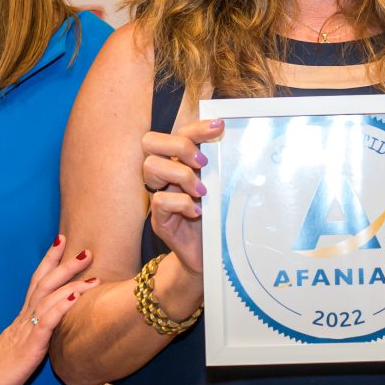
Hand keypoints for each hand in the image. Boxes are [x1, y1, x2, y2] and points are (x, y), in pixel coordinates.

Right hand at [0, 236, 95, 384]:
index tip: (61, 240)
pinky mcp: (30, 346)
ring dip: (72, 284)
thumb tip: (49, 328)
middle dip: (66, 265)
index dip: (49, 260)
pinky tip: (74, 298)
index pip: (37, 282)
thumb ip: (34, 333)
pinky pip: (46, 323)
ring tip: (92, 275)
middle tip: (86, 251)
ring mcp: (26, 330)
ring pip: (48, 299)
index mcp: (22, 318)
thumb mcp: (21, 346)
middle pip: (45, 283)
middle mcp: (24, 319)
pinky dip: (61, 308)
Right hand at [140, 118, 222, 276]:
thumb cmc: (215, 219)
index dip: (194, 127)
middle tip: (203, 163)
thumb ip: (219, 168)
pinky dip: (182, 203)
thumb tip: (234, 144)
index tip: (218, 127)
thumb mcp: (220, 188)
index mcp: (179, 163)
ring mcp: (158, 196)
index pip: (176, 133)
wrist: (208, 256)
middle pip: (150, 141)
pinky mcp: (158, 219)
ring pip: (151, 166)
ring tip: (202, 191)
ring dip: (181, 174)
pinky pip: (161, 200)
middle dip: (179, 145)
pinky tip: (198, 211)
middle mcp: (164, 176)